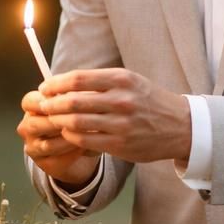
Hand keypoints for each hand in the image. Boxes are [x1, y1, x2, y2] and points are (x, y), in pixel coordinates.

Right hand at [18, 91, 101, 186]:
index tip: (66, 98)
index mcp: (31, 109)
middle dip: (59, 121)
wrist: (80, 148)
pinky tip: (86, 147)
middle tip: (80, 117)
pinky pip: (56, 160)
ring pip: (47, 144)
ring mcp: (33, 147)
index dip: (46, 100)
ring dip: (68, 139)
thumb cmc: (76, 119)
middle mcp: (27, 128)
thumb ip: (75, 97)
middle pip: (36, 124)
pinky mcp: (44, 164)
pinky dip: (72, 154)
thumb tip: (84, 92)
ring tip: (87, 134)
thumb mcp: (75, 104)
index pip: (29, 101)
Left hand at [35, 68, 189, 165]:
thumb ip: (100, 82)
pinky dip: (71, 136)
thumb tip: (64, 83)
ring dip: (58, 120)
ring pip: (76, 122)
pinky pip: (85, 140)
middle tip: (43, 105)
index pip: (78, 79)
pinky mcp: (121, 145)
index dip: (55, 84)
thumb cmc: (148, 101)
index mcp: (122, 79)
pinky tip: (68, 132)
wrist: (180, 126)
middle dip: (51, 104)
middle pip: (73, 101)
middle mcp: (121, 100)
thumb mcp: (130, 81)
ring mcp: (121, 124)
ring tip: (52, 118)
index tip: (45, 87)